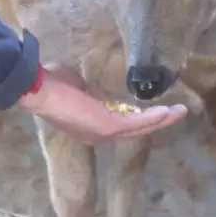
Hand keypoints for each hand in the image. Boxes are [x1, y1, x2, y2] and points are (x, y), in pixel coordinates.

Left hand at [15, 64, 186, 144]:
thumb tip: (93, 83)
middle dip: (156, 122)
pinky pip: (136, 124)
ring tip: (178, 112)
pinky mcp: (107, 126)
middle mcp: (97, 134)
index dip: (139, 119)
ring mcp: (103, 132)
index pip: (120, 124)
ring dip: (160, 120)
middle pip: (134, 131)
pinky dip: (153, 119)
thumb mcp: (76, 86)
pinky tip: (166, 112)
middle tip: (175, 113)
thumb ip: (88, 89)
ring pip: (139, 129)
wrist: (37, 89)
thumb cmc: (52, 83)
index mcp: (90, 125)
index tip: (154, 110)